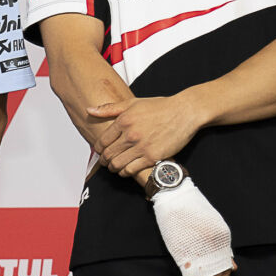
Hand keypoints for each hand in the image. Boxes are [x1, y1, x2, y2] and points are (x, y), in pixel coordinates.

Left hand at [87, 93, 208, 179]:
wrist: (185, 112)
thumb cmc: (160, 107)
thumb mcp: (133, 103)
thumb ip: (110, 108)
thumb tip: (90, 110)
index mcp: (124, 120)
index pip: (102, 141)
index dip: (98, 149)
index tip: (100, 152)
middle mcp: (130, 134)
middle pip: (108, 155)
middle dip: (104, 161)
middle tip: (105, 162)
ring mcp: (141, 147)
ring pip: (117, 165)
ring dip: (114, 168)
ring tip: (115, 167)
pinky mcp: (152, 157)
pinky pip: (132, 170)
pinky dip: (126, 172)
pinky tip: (127, 170)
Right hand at [150, 179, 234, 275]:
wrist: (177, 199)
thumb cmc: (195, 210)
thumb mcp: (216, 227)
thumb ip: (223, 248)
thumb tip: (232, 267)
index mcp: (222, 241)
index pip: (225, 269)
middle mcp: (212, 248)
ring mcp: (197, 252)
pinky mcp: (183, 254)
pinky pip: (190, 275)